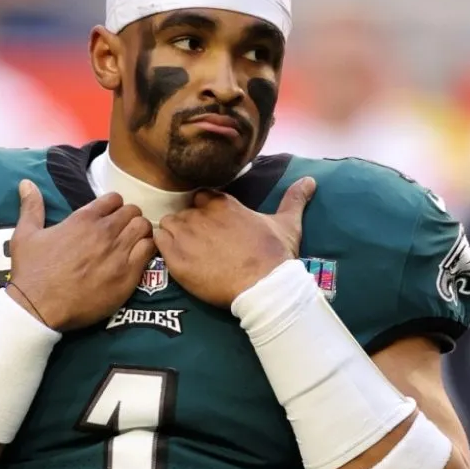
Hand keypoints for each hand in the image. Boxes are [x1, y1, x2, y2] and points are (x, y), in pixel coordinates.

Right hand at [6, 180, 156, 330]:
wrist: (39, 307)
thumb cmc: (31, 271)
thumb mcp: (25, 234)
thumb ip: (31, 206)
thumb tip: (26, 182)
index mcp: (84, 219)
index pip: (114, 198)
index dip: (114, 205)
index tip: (110, 216)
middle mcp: (105, 231)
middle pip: (133, 211)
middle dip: (129, 218)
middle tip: (123, 231)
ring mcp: (119, 252)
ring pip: (144, 228)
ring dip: (141, 232)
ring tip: (134, 242)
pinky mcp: (128, 274)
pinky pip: (149, 250)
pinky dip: (147, 250)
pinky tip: (138, 258)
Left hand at [154, 177, 315, 306]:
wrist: (264, 287)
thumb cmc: (275, 255)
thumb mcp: (287, 224)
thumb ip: (294, 199)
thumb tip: (311, 181)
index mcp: (223, 203)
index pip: (201, 196)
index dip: (204, 210)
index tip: (211, 225)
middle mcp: (200, 214)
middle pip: (184, 212)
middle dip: (189, 225)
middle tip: (200, 244)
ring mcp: (185, 235)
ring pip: (168, 225)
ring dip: (174, 234)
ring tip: (186, 251)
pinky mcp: (175, 257)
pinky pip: (158, 242)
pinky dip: (163, 248)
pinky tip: (175, 258)